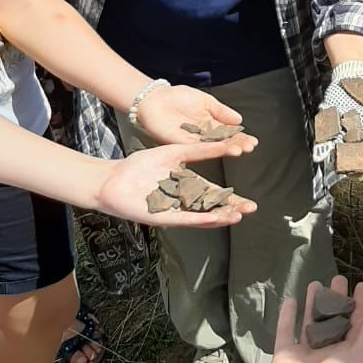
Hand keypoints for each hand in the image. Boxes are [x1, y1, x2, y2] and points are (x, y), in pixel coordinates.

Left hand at [96, 140, 257, 228]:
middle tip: (250, 209)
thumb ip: (201, 150)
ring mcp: (174, 211)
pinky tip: (215, 218)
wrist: (112, 178)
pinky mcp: (163, 217)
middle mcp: (183, 203)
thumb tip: (228, 144)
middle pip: (212, 209)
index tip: (249, 202)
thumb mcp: (175, 153)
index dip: (231, 200)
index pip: (214, 196)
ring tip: (237, 215)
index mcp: (187, 188)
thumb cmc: (140, 166)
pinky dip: (201, 218)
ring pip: (201, 217)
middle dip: (231, 210)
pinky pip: (186, 218)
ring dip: (220, 217)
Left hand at [135, 84, 248, 146]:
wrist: (155, 99)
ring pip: (213, 147)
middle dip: (237, 145)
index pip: (230, 134)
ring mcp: (193, 140)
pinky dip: (209, 149)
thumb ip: (221, 111)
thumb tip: (239, 120)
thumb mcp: (205, 101)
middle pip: (224, 143)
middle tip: (249, 147)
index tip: (253, 141)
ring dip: (226, 149)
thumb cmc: (178, 97)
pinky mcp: (181, 143)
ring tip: (239, 150)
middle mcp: (204, 135)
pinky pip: (197, 147)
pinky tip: (219, 149)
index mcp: (211, 124)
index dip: (241, 138)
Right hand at [264, 277, 362, 362]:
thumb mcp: (360, 360)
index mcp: (348, 355)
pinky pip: (286, 330)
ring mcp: (306, 352)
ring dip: (313, 303)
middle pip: (334, 320)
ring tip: (316, 282)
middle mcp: (328, 352)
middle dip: (337, 299)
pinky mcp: (285, 352)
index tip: (362, 284)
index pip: (357, 324)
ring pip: (310, 321)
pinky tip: (290, 299)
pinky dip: (286, 315)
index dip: (360, 304)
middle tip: (338, 278)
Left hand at [313, 62, 362, 177]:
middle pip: (360, 155)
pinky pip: (326, 136)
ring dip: (338, 158)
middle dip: (356, 163)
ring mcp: (345, 129)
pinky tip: (320, 152)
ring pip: (342, 149)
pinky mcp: (330, 121)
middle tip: (353, 169)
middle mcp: (362, 134)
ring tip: (335, 165)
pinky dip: (323, 144)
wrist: (360, 70)